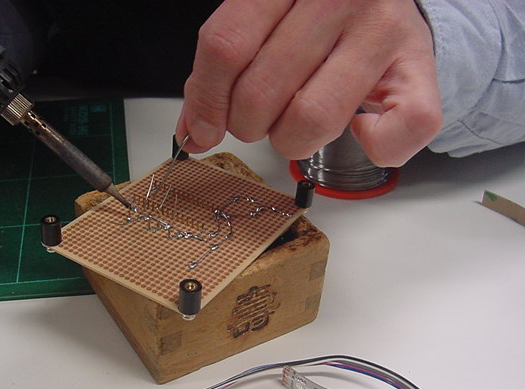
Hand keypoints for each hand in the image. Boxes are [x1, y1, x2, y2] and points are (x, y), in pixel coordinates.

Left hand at [176, 0, 441, 166]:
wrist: (388, 3)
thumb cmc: (315, 18)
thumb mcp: (261, 21)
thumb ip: (222, 68)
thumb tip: (194, 131)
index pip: (226, 46)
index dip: (205, 100)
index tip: (201, 129)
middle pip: (261, 92)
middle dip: (247, 124)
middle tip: (260, 117)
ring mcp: (384, 32)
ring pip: (311, 120)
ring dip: (292, 141)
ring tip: (297, 121)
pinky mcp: (421, 72)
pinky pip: (393, 135)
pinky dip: (371, 147)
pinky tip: (359, 128)